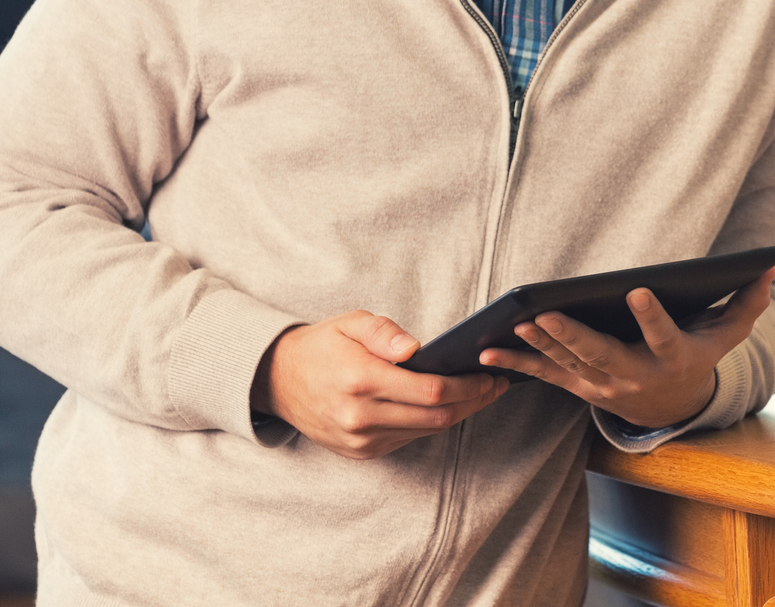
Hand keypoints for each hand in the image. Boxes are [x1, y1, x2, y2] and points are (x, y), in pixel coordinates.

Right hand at [252, 311, 506, 460]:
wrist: (278, 380)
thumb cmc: (322, 345)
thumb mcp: (350, 322)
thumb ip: (384, 332)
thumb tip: (416, 347)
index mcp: (361, 379)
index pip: (430, 391)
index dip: (467, 387)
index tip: (489, 375)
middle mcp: (360, 415)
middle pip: (436, 417)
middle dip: (473, 402)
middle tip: (495, 386)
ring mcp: (360, 439)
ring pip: (425, 431)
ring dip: (458, 415)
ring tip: (480, 394)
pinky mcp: (360, 452)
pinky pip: (407, 439)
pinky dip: (431, 424)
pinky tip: (447, 407)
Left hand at [480, 269, 774, 429]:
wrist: (673, 408)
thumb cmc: (698, 357)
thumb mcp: (728, 334)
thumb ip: (748, 302)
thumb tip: (770, 267)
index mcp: (671, 359)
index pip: (663, 338)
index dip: (652, 317)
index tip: (638, 290)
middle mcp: (634, 378)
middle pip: (600, 355)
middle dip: (572, 335)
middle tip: (547, 312)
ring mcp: (603, 387)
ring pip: (567, 365)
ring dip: (539, 346)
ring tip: (516, 322)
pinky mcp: (579, 387)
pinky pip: (544, 376)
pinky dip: (516, 365)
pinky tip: (488, 351)